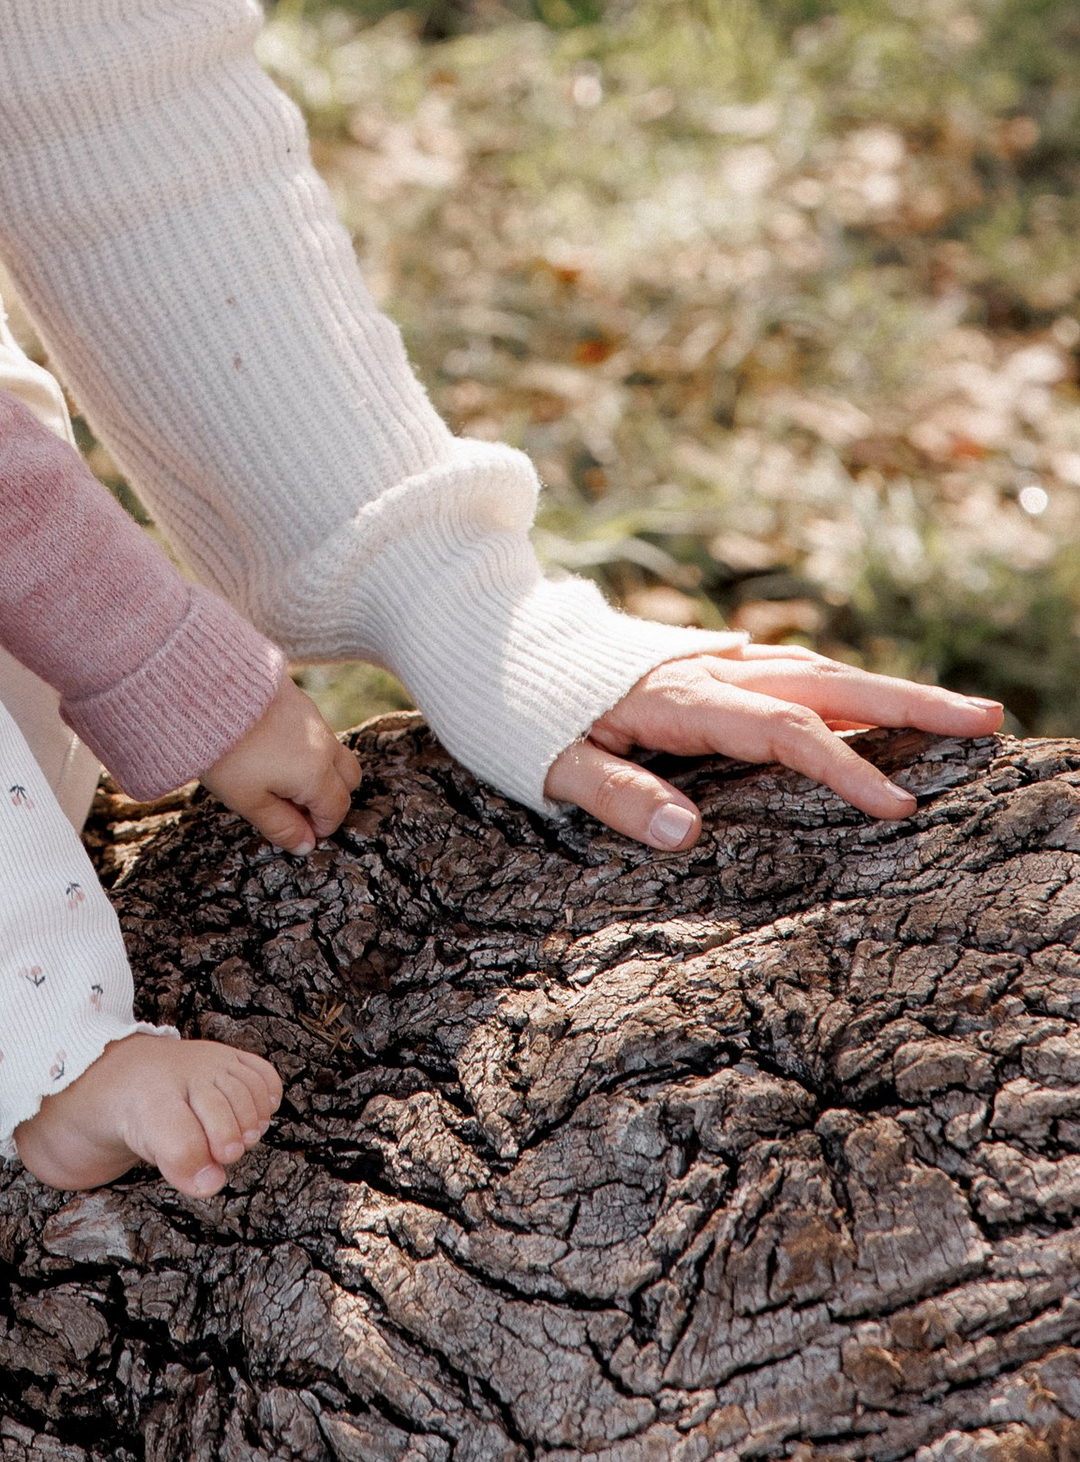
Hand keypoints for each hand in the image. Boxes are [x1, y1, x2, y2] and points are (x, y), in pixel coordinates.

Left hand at [200, 666, 360, 852]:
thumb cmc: (228, 751)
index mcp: (316, 775)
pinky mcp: (299, 697)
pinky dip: (306, 745)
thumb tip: (305, 846)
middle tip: (294, 804)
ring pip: (333, 751)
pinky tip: (272, 747)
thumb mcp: (249, 801)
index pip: (337, 809)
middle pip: (348, 778)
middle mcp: (323, 744)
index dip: (321, 827)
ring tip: (279, 775)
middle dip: (330, 796)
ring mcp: (313, 717)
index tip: (299, 830)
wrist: (210, 690)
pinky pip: (316, 728)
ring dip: (317, 769)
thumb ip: (281, 827)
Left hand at [544, 648, 1005, 848]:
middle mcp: (705, 668)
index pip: (780, 733)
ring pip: (813, 669)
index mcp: (676, 696)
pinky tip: (870, 701)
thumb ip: (617, 794)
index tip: (900, 803)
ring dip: (886, 689)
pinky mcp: (702, 659)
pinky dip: (839, 682)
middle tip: (986, 720)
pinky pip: (787, 668)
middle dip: (907, 703)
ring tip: (957, 713)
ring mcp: (707, 658)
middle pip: (822, 683)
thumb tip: (688, 835)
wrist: (475, 625)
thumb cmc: (506, 703)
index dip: (843, 766)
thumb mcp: (545, 759)